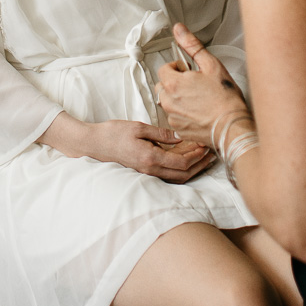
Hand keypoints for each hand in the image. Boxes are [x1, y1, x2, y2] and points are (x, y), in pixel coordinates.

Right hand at [78, 118, 214, 182]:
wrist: (94, 144)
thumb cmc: (114, 133)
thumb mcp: (139, 127)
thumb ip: (161, 133)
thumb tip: (181, 136)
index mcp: (150, 158)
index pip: (182, 163)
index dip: (197, 156)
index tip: (206, 145)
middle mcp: (150, 170)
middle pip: (183, 175)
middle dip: (199, 165)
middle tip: (210, 154)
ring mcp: (147, 174)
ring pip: (176, 178)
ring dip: (192, 170)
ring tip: (203, 158)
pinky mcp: (144, 172)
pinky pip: (167, 176)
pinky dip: (180, 171)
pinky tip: (185, 161)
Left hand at [158, 24, 249, 146]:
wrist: (232, 127)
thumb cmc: (225, 98)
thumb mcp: (211, 65)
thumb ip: (192, 45)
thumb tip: (179, 30)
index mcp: (173, 83)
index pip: (164, 69)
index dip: (178, 68)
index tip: (190, 72)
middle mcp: (168, 101)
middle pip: (163, 85)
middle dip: (176, 83)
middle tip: (195, 85)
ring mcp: (173, 117)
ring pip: (168, 102)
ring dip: (178, 98)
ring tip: (199, 99)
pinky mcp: (179, 130)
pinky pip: (175, 117)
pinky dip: (183, 114)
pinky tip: (199, 113)